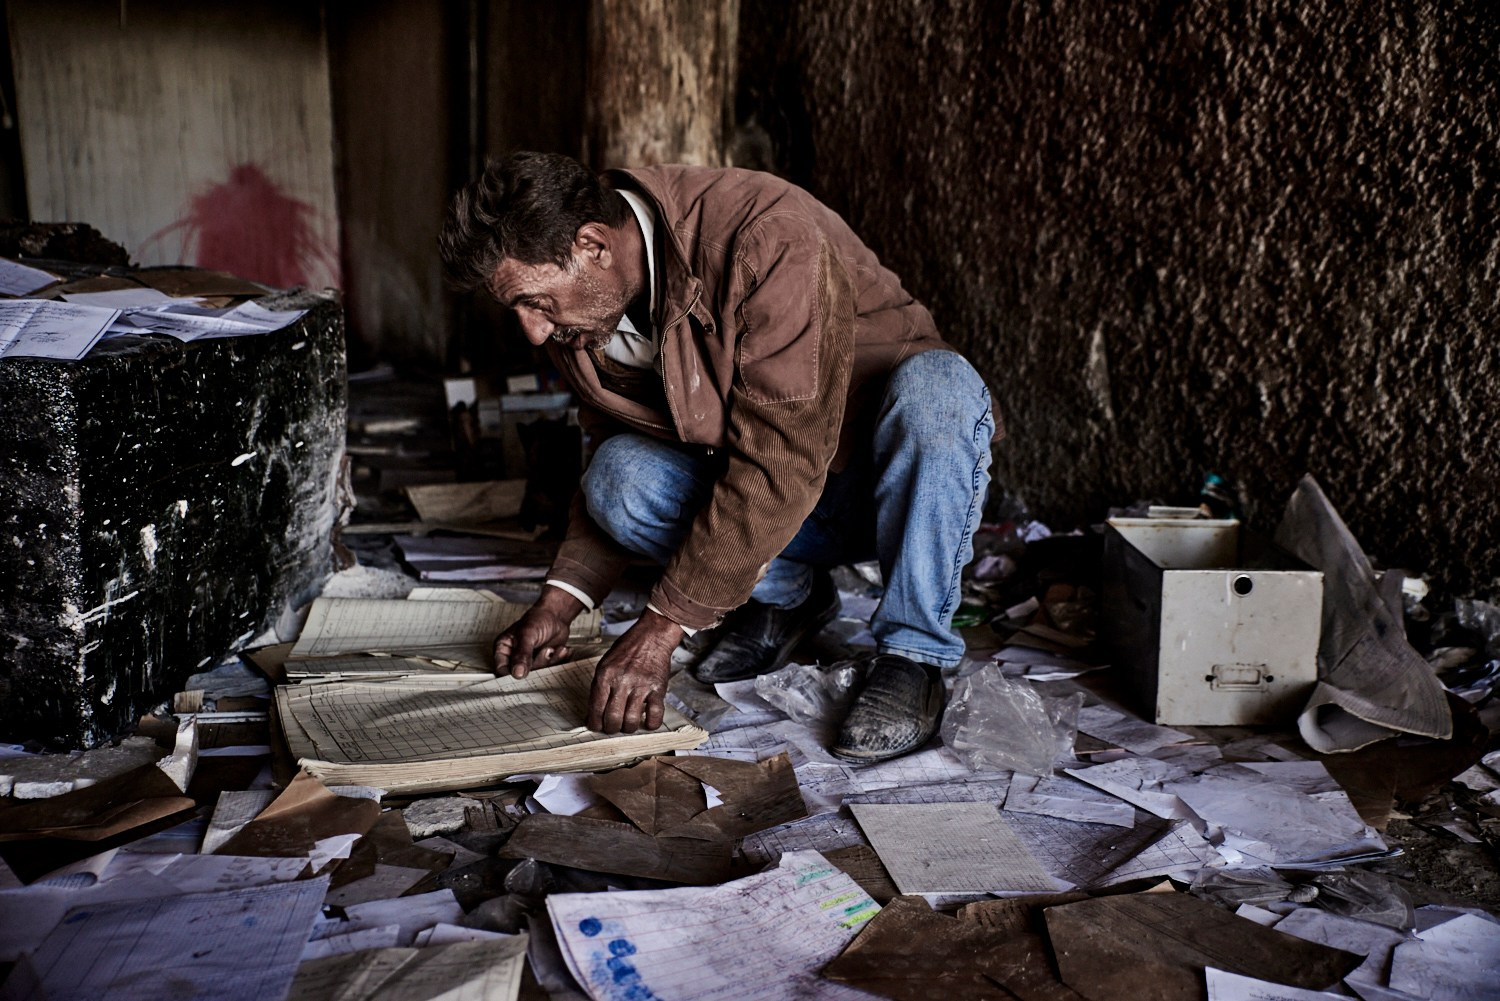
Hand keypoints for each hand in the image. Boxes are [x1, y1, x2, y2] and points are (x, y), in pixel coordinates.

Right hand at [493, 586, 585, 678]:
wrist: (556, 615)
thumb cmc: (537, 619)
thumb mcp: (527, 634)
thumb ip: (522, 654)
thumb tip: (517, 673)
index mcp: (503, 650)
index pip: (502, 670)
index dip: (513, 675)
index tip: (525, 673)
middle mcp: (515, 658)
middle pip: (523, 675)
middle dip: (539, 663)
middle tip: (547, 650)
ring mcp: (530, 662)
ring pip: (538, 674)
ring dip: (551, 661)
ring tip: (555, 648)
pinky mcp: (544, 664)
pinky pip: (551, 670)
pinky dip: (559, 661)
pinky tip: (562, 650)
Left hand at [587, 608, 683, 733]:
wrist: (651, 636)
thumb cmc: (628, 649)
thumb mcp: (605, 663)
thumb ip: (600, 686)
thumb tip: (594, 711)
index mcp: (606, 675)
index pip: (596, 708)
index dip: (595, 723)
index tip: (597, 726)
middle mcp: (622, 681)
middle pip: (613, 718)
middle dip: (611, 728)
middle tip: (613, 727)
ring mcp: (641, 686)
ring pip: (631, 720)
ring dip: (628, 727)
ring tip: (628, 724)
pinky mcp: (658, 688)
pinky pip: (655, 714)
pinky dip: (651, 724)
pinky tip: (647, 722)